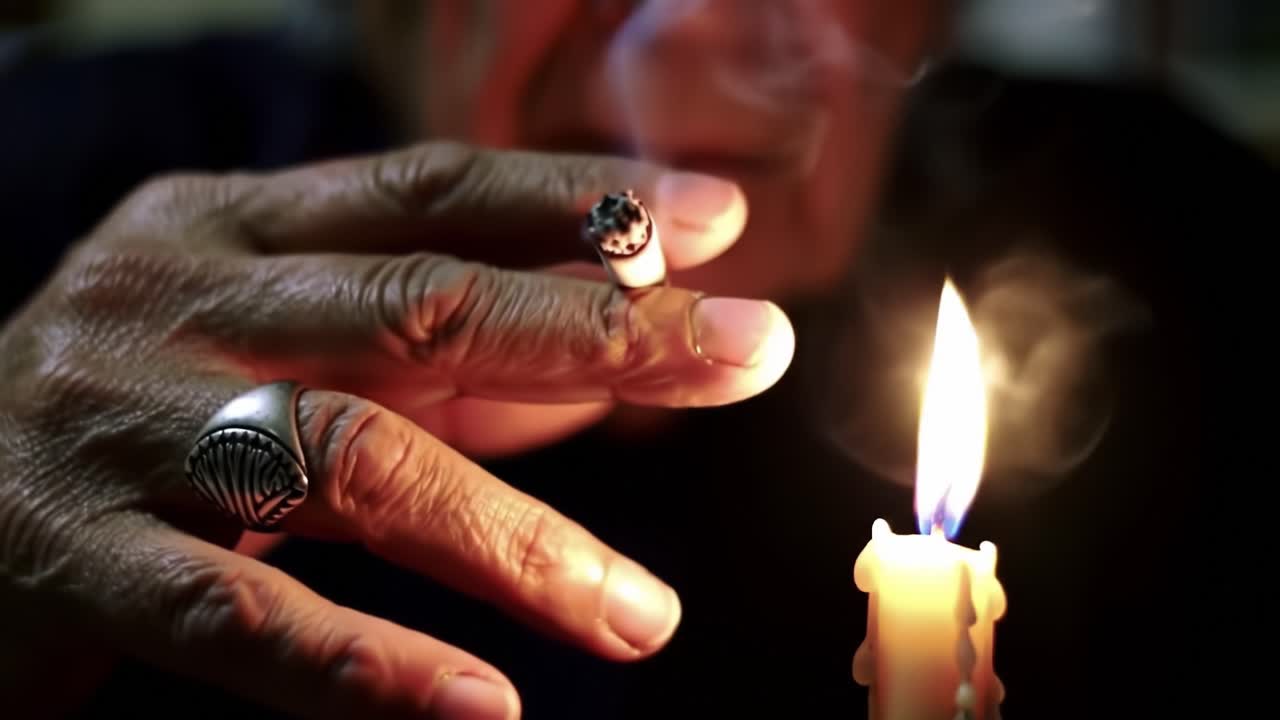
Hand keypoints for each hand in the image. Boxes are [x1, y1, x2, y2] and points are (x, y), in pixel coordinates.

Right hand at [0, 142, 792, 718]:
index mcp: (229, 229)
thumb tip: (607, 375)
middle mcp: (176, 302)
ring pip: (344, 461)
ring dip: (512, 540)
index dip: (576, 203)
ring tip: (638, 618)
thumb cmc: (136, 405)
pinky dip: (365, 664)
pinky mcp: (70, 559)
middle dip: (596, 329)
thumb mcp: (275, 341)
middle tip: (751, 353)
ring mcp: (119, 425)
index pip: (429, 192)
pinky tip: (478, 707)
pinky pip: (235, 615)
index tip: (717, 223)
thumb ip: (430, 354)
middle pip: (414, 302)